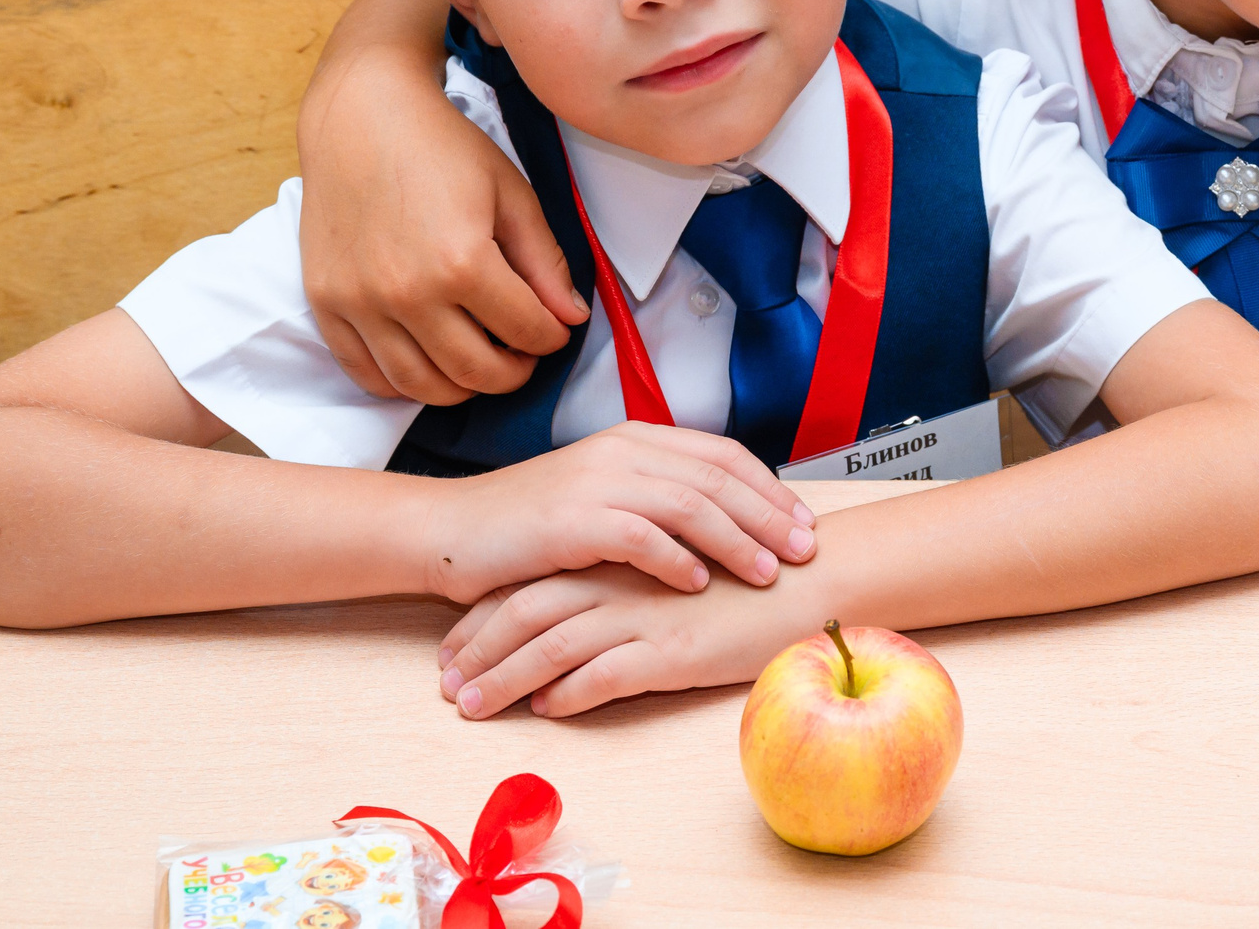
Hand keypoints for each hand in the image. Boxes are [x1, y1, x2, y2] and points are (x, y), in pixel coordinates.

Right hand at [299, 49, 586, 406]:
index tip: (554, 329)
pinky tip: (428, 362)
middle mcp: (408, 293)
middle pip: (476, 372)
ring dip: (463, 386)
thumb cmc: (442, 147)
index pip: (526, 331)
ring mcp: (360, 304)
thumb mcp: (511, 194)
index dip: (551, 337)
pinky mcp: (326, 304)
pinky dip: (403, 384)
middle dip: (513, 372)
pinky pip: (367, 374)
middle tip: (522, 353)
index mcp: (462, 263)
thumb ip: (544, 262)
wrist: (361, 116)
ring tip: (480, 360)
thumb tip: (572, 317)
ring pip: (422, 387)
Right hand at [420, 423, 818, 602]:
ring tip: (766, 571)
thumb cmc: (530, 526)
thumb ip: (656, 500)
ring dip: (736, 539)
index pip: (722, 454)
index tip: (803, 522)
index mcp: (634, 440)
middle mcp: (621, 451)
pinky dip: (675, 558)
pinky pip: (639, 535)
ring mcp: (595, 481)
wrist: (452, 533)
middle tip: (804, 551)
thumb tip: (725, 524)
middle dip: (768, 514)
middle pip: (717, 477)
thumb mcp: (602, 499)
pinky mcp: (570, 519)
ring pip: (688, 503)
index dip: (769, 487)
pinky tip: (699, 582)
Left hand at [437, 561, 814, 717]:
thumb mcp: (674, 564)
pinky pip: (604, 676)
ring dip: (503, 680)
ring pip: (550, 646)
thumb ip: (626, 573)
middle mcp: (622, 578)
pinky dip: (568, 694)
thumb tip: (577, 606)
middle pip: (525, 610)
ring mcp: (644, 614)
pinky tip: (548, 709)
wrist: (811, 581)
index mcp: (618, 549)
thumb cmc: (746, 575)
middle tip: (447, 684)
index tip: (455, 644)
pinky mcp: (671, 650)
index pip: (532, 578)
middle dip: (477, 650)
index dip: (486, 613)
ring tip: (473, 707)